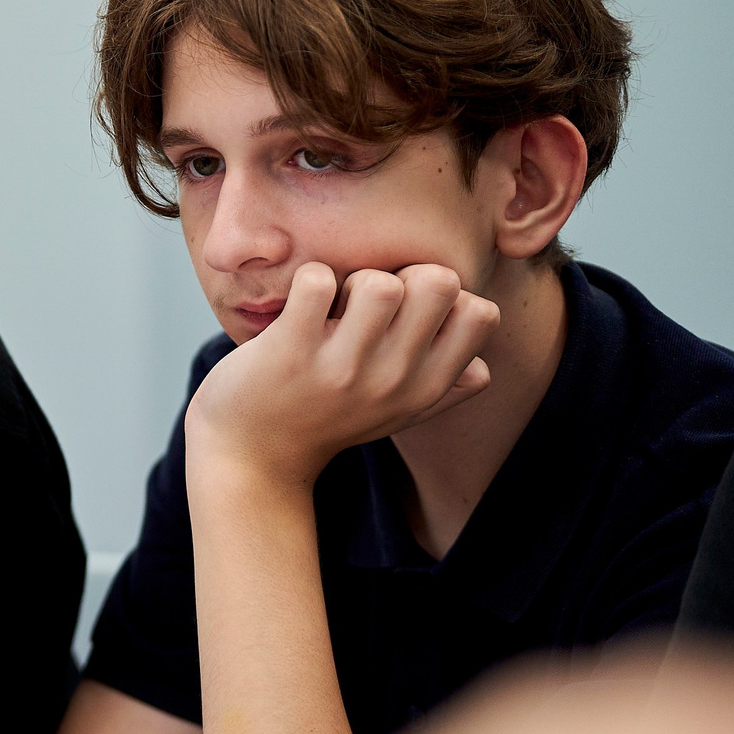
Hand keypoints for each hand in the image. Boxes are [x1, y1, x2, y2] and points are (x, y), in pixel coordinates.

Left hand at [187, 262, 499, 487]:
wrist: (252, 459)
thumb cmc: (325, 421)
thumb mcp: (394, 416)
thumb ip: (443, 391)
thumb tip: (482, 368)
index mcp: (425, 388)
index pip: (481, 314)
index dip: (446, 293)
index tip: (407, 310)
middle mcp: (393, 380)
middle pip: (439, 282)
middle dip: (402, 273)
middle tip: (365, 301)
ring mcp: (342, 369)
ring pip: (380, 283)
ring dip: (351, 279)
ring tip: (330, 306)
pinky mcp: (291, 353)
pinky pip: (316, 282)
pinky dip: (306, 279)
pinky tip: (296, 305)